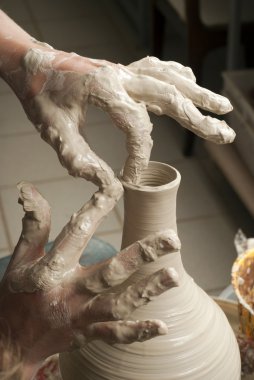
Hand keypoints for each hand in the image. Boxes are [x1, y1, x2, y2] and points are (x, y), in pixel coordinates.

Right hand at [0, 182, 179, 377]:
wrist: (9, 343)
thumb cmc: (16, 295)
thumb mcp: (22, 258)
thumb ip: (34, 224)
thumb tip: (30, 189)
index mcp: (51, 270)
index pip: (76, 233)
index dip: (96, 208)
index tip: (115, 188)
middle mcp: (69, 292)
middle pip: (110, 272)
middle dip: (142, 254)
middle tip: (172, 239)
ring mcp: (80, 316)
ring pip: (119, 304)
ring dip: (148, 291)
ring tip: (174, 275)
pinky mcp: (86, 335)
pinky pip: (115, 335)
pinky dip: (138, 332)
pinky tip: (162, 327)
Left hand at [8, 44, 233, 186]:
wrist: (29, 61)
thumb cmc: (39, 93)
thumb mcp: (53, 129)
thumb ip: (79, 159)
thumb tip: (108, 187)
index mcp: (105, 88)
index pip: (137, 125)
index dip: (141, 154)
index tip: (133, 175)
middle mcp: (121, 75)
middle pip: (170, 96)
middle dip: (199, 118)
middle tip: (224, 134)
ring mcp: (123, 70)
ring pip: (169, 79)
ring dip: (198, 94)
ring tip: (222, 107)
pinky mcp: (121, 70)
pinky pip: (157, 70)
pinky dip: (177, 77)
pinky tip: (190, 82)